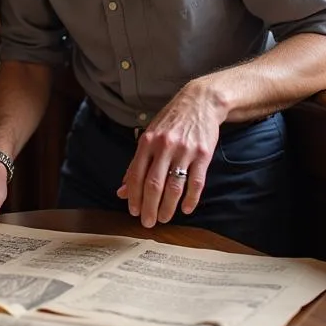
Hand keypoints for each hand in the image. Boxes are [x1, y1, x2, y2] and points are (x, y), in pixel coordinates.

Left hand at [117, 83, 223, 226]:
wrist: (200, 102)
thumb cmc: (171, 120)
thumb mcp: (149, 135)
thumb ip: (136, 163)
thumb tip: (122, 190)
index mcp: (147, 142)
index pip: (136, 175)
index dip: (134, 196)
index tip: (133, 211)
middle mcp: (164, 146)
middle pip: (154, 184)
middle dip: (149, 207)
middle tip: (148, 223)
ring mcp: (185, 151)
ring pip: (174, 187)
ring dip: (168, 207)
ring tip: (164, 218)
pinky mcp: (203, 155)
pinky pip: (196, 182)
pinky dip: (191, 199)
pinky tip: (186, 209)